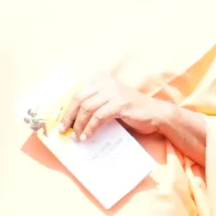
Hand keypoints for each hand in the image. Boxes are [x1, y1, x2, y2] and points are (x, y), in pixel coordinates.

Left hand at [61, 72, 206, 164]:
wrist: (156, 114)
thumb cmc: (131, 110)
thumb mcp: (110, 103)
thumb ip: (94, 105)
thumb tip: (71, 119)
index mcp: (102, 79)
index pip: (78, 92)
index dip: (67, 108)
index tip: (60, 121)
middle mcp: (107, 82)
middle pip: (79, 98)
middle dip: (69, 116)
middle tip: (63, 130)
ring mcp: (114, 92)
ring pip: (87, 108)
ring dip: (79, 125)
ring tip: (76, 137)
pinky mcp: (121, 104)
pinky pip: (99, 116)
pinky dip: (90, 128)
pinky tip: (87, 136)